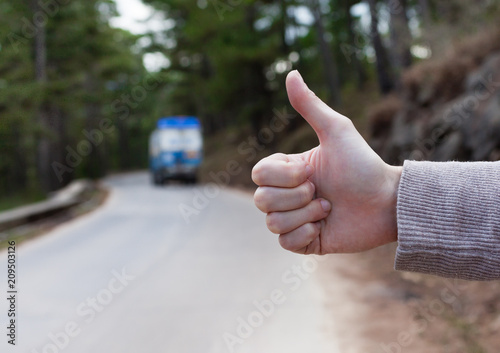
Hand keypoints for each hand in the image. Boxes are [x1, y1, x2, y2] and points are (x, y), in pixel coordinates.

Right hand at [252, 70, 401, 254]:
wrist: (387, 202)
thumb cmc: (363, 164)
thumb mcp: (336, 131)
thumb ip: (310, 105)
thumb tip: (290, 73)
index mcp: (289, 170)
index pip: (259, 174)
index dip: (282, 175)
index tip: (310, 171)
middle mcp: (288, 194)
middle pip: (261, 200)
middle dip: (295, 196)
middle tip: (321, 191)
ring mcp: (295, 219)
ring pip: (272, 223)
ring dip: (304, 214)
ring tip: (328, 208)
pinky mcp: (305, 242)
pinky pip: (284, 243)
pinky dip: (304, 234)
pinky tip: (324, 227)